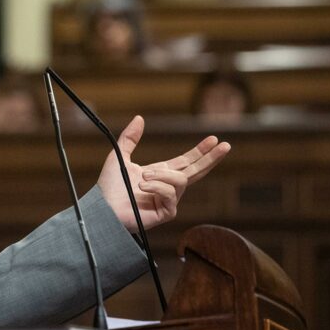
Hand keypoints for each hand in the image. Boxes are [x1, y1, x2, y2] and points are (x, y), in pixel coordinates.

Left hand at [97, 115, 229, 231]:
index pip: (185, 160)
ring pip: (179, 180)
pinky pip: (171, 194)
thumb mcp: (120, 155)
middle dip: (210, 158)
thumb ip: (130, 138)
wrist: (104, 207)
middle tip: (225, 145)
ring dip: (161, 175)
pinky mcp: (167, 212)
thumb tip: (140, 117)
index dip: (200, 150)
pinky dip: (156, 187)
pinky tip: (142, 188)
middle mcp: (167, 187)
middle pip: (196, 170)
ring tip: (143, 177)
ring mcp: (169, 201)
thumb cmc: (110, 186)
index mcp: (160, 174)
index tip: (213, 139)